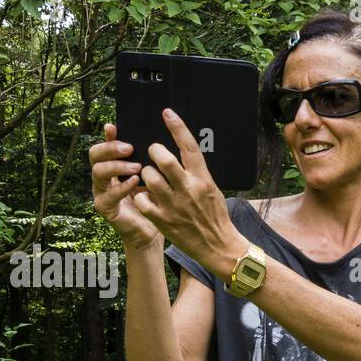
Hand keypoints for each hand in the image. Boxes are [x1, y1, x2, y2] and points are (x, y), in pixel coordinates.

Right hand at [89, 123, 158, 247]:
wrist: (151, 230)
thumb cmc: (152, 201)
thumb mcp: (152, 177)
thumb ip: (148, 161)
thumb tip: (156, 140)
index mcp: (113, 166)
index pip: (105, 145)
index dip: (107, 136)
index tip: (114, 126)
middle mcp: (103, 177)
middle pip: (95, 155)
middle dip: (110, 148)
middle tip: (129, 148)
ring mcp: (101, 192)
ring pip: (98, 172)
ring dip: (116, 166)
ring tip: (136, 166)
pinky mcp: (105, 208)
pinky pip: (108, 195)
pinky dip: (121, 187)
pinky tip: (134, 182)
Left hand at [130, 108, 242, 272]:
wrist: (219, 247)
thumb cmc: (214, 217)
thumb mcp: (211, 190)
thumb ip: (196, 173)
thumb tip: (183, 154)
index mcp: (203, 180)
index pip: (189, 147)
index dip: (177, 127)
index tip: (167, 113)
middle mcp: (188, 190)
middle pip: (163, 159)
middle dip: (154, 151)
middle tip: (153, 152)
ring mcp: (174, 205)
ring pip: (149, 177)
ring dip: (145, 174)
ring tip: (150, 178)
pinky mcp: (163, 220)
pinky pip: (142, 200)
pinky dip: (141, 196)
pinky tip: (146, 198)